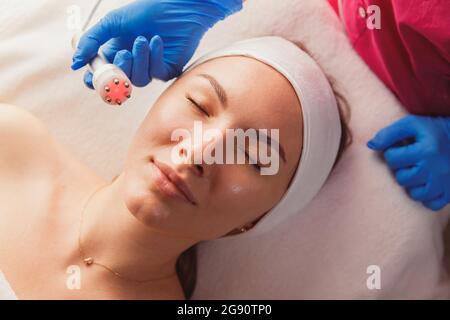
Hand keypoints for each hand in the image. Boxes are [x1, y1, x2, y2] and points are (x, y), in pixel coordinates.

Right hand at [71, 0, 242, 87]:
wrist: (177, 6)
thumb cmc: (145, 11)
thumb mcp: (112, 22)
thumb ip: (92, 41)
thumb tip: (75, 63)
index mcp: (116, 52)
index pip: (103, 75)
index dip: (96, 81)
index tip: (91, 78)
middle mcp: (133, 62)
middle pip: (121, 82)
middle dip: (120, 70)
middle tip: (123, 54)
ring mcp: (150, 68)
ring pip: (139, 80)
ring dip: (139, 60)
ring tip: (142, 40)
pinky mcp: (166, 70)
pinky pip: (156, 73)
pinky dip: (154, 57)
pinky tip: (156, 41)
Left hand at [367, 115, 449, 210]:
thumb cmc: (432, 130)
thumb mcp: (411, 124)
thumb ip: (389, 133)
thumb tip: (371, 145)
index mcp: (427, 150)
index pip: (392, 158)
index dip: (392, 153)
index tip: (401, 149)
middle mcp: (437, 168)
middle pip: (402, 178)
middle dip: (401, 169)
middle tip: (410, 161)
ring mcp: (445, 182)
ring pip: (415, 194)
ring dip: (412, 184)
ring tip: (417, 172)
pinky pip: (431, 204)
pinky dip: (426, 197)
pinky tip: (426, 184)